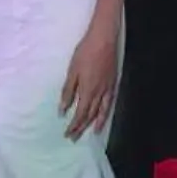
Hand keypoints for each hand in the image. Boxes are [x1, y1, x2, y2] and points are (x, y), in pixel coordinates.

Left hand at [59, 23, 118, 141]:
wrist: (104, 39)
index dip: (74, 125)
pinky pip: (110, 103)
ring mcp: (108, 89)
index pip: (80, 114)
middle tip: (74, 137)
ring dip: (96, 123)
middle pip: (90, 115)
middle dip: (82, 127)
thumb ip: (68, 92)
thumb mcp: (72, 71)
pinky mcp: (113, 83)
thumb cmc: (85, 53)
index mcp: (87, 91)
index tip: (67, 134)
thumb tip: (63, 110)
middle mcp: (99, 93)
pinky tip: (104, 115)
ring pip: (102, 111)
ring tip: (92, 133)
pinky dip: (106, 112)